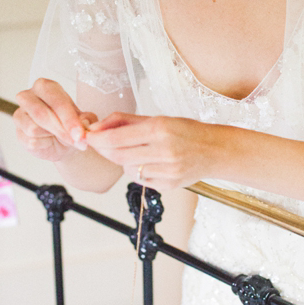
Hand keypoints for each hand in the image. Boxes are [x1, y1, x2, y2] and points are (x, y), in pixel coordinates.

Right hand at [14, 78, 97, 162]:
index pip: (56, 101)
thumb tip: (85, 123)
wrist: (63, 142)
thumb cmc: (71, 125)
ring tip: (65, 138)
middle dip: (61, 130)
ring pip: (33, 129)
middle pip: (41, 114)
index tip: (80, 134)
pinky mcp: (18, 132)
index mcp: (46, 87)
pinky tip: (50, 141)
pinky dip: (45, 144)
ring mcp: (20, 114)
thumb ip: (87, 120)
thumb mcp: (84, 120)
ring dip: (54, 137)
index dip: (69, 119)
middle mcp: (29, 96)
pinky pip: (31, 141)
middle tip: (78, 141)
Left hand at [85, 112, 223, 189]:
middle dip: (104, 150)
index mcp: (160, 129)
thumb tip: (97, 126)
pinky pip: (141, 180)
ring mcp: (167, 171)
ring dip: (122, 161)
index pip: (118, 138)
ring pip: (128, 170)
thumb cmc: (186, 131)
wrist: (216, 151)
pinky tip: (148, 163)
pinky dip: (137, 172)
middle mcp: (164, 151)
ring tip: (133, 151)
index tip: (88, 136)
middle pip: (119, 156)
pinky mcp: (169, 186)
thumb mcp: (158, 118)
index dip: (98, 139)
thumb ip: (126, 121)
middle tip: (98, 143)